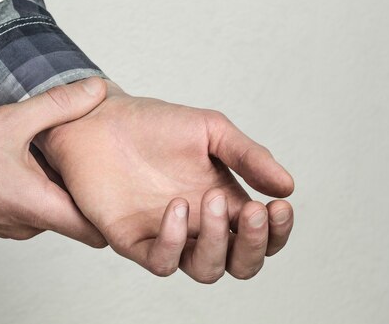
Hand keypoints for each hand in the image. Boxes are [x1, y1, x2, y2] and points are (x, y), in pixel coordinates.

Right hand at [0, 78, 107, 247]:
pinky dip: (39, 190)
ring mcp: (10, 226)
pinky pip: (31, 210)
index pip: (95, 231)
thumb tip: (96, 90)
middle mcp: (26, 225)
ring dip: (59, 188)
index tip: (116, 183)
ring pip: (52, 212)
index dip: (110, 210)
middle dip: (86, 192)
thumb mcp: (12, 119)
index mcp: (37, 208)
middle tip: (95, 159)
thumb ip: (59, 104)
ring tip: (63, 155)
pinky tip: (34, 161)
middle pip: (75, 219)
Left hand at [36, 80, 293, 281]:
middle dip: (253, 244)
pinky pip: (161, 262)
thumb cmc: (153, 124)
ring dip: (218, 243)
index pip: (261, 235)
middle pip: (240, 263)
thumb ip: (247, 155)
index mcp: (221, 200)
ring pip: (205, 270)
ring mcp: (165, 234)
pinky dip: (174, 243)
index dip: (277, 231)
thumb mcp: (210, 130)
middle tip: (252, 210)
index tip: (279, 205)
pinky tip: (176, 209)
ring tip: (209, 199)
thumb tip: (288, 185)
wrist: (101, 118)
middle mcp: (197, 224)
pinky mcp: (132, 239)